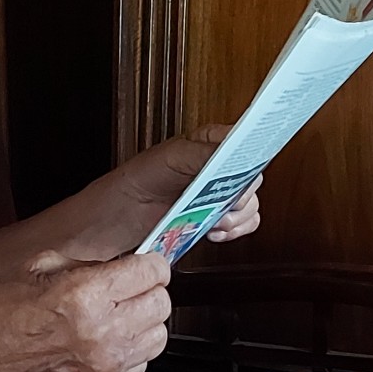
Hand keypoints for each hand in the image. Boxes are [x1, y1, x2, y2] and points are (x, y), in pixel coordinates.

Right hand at [0, 251, 172, 371]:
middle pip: (161, 303)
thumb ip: (94, 264)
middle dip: (146, 291)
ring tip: (115, 317)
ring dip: (142, 323)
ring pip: (158, 336)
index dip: (147, 264)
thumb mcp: (45, 265)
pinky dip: (130, 351)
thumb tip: (128, 263)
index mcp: (84, 296)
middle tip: (125, 290)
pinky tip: (105, 342)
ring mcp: (103, 368)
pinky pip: (141, 364)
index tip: (139, 265)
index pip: (153, 272)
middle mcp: (100, 335)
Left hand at [122, 124, 262, 247]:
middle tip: (223, 201)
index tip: (248, 168)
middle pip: (253, 176)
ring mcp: (219, 194)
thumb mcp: (171, 159)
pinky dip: (235, 230)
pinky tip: (215, 231)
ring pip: (251, 203)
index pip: (246, 141)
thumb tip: (233, 152)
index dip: (252, 153)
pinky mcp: (218, 218)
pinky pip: (245, 223)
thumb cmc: (138, 181)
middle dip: (241, 193)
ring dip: (237, 216)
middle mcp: (219, 166)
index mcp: (210, 142)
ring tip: (215, 220)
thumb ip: (204, 153)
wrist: (119, 218)